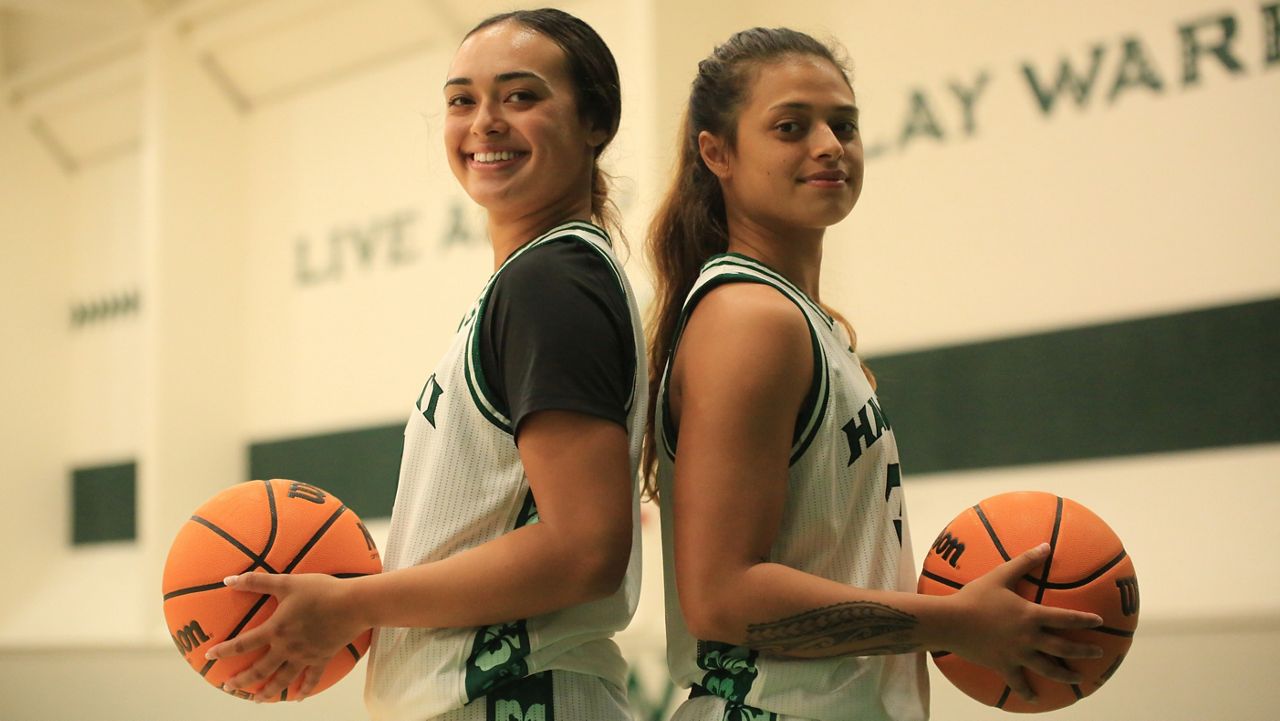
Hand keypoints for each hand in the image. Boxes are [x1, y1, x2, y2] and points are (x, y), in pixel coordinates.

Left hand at [205, 572, 363, 701]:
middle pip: (260, 669)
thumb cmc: (321, 590)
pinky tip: (299, 697)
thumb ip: (257, 582)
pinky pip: (312, 678)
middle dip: (242, 680)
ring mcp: (305, 656)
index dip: (224, 651)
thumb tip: (228, 579)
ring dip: (268, 691)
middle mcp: (287, 647)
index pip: (243, 643)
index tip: (209, 657)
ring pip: (282, 679)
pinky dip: (304, 689)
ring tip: (258, 700)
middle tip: (229, 688)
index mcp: (276, 629)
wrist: (353, 605)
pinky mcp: (322, 658)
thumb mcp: (288, 582)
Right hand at [945, 543, 1104, 703]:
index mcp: (1030, 615)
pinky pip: (1018, 682)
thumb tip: (1046, 546)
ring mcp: (1017, 654)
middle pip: (1063, 648)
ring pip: (1047, 668)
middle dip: (1083, 651)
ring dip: (1065, 675)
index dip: (1085, 620)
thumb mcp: (1000, 575)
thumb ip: (1024, 562)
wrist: (951, 622)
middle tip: (1098, 653)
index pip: (1066, 618)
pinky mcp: (1003, 665)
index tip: (1099, 622)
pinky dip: (1027, 691)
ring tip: (1078, 678)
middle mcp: (1029, 638)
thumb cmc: (975, 596)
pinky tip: (1033, 698)